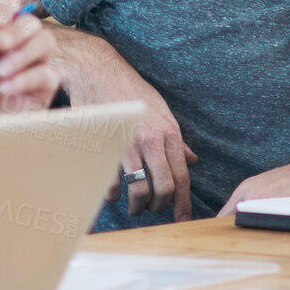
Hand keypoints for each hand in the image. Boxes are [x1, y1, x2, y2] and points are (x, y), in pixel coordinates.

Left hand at [0, 0, 60, 117]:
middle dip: (16, 31)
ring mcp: (32, 65)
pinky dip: (26, 78)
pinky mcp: (42, 88)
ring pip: (47, 41)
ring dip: (24, 53)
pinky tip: (5, 89)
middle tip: (0, 45)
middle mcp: (16, 44)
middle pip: (31, 22)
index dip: (5, 6)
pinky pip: (49, 74)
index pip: (9, 4)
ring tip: (1, 72)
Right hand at [57, 33, 197, 221]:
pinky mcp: (105, 146)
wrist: (98, 71)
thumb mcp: (161, 111)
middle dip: (159, 206)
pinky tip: (113, 191)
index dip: (183, 202)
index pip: (182, 176)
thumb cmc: (130, 91)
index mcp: (169, 132)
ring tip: (134, 206)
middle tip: (152, 209)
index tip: (183, 219)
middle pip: (164, 187)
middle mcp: (151, 139)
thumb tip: (191, 160)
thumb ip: (176, 139)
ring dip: (137, 205)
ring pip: (139, 189)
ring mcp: (128, 143)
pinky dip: (113, 193)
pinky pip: (112, 183)